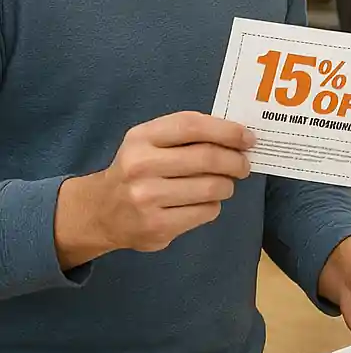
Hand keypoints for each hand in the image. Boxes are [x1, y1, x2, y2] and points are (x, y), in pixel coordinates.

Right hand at [55, 112, 253, 267]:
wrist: (100, 211)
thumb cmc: (139, 168)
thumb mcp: (152, 141)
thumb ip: (189, 134)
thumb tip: (239, 136)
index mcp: (142, 137)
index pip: (192, 126)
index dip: (227, 131)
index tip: (248, 138)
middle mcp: (141, 166)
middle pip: (207, 158)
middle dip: (235, 161)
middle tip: (243, 165)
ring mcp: (147, 198)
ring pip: (211, 187)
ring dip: (227, 185)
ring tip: (223, 184)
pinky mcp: (156, 226)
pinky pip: (205, 212)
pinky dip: (213, 206)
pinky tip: (203, 203)